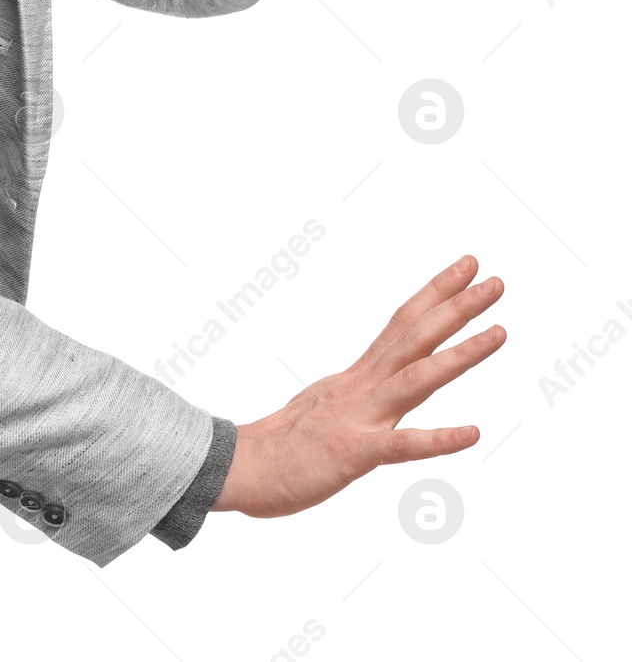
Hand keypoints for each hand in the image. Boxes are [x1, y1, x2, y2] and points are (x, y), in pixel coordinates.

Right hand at [210, 255, 504, 518]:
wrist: (238, 468)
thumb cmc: (281, 445)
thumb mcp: (325, 406)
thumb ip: (354, 392)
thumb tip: (371, 382)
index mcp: (356, 377)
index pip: (401, 325)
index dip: (435, 295)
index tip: (466, 269)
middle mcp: (361, 387)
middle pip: (414, 337)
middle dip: (456, 307)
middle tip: (495, 280)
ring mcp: (358, 417)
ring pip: (415, 379)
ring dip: (459, 355)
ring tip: (499, 332)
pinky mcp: (353, 453)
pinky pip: (400, 446)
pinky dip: (436, 439)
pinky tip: (472, 433)